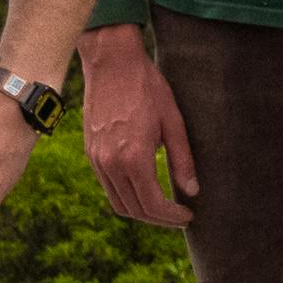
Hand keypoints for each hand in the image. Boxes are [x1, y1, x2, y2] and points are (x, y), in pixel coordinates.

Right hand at [83, 24, 194, 228]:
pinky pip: (107, 186)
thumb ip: (182, 160)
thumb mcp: (173, 121)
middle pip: (134, 210)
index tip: (187, 216)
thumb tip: (192, 191)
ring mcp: (96, 159)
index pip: (152, 204)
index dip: (172, 217)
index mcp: (133, 157)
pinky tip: (143, 188)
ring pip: (118, 202)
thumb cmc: (147, 87)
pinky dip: (126, 196)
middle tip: (178, 217)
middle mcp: (110, 163)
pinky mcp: (90, 152)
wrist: (111, 62)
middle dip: (158, 219)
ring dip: (141, 211)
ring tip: (163, 208)